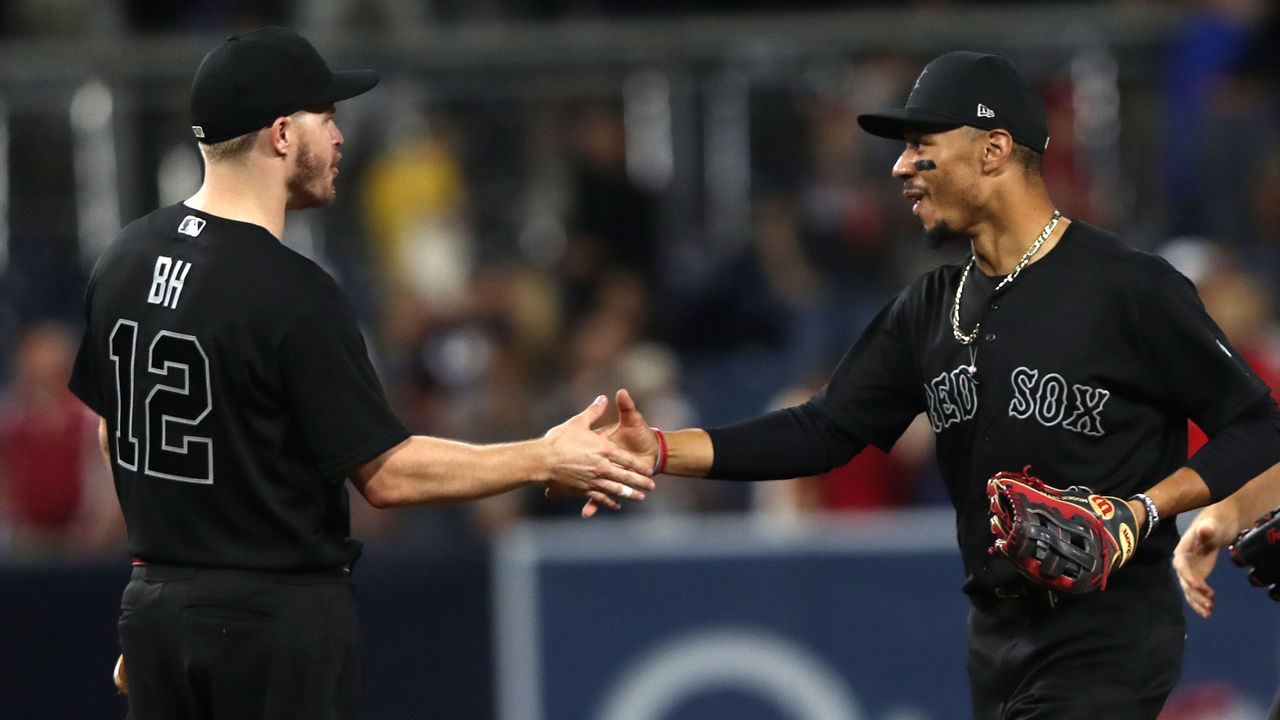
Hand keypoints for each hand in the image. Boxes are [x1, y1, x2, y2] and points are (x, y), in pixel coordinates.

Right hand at [542, 395, 653, 515]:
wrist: (542, 460)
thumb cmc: (559, 440)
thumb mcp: (578, 422)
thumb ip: (593, 412)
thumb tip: (603, 398)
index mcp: (603, 450)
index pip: (627, 460)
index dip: (639, 466)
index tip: (648, 470)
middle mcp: (602, 467)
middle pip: (626, 477)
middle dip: (640, 483)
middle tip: (651, 487)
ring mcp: (593, 480)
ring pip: (616, 490)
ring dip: (629, 494)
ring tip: (640, 498)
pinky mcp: (583, 490)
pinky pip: (600, 497)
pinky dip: (609, 502)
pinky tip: (616, 505)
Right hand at [1173, 514, 1226, 618]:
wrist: (1212, 530)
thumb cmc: (1210, 526)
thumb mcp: (1209, 526)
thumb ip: (1206, 529)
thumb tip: (1204, 529)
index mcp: (1182, 551)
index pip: (1181, 565)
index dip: (1187, 575)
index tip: (1196, 585)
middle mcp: (1182, 564)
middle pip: (1185, 582)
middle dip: (1195, 594)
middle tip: (1209, 603)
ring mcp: (1189, 572)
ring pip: (1190, 591)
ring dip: (1198, 602)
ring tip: (1209, 612)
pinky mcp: (1196, 578)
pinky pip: (1196, 592)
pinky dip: (1200, 602)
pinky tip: (1208, 611)